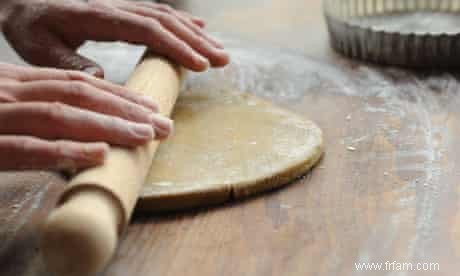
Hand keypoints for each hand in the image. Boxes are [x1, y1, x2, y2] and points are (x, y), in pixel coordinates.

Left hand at [0, 0, 228, 76]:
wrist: (20, 0)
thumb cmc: (28, 25)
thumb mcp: (39, 47)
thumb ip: (71, 62)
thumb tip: (104, 79)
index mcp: (99, 15)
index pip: (147, 29)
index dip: (176, 46)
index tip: (200, 65)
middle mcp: (116, 6)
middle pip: (165, 21)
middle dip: (197, 41)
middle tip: (223, 60)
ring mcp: (121, 6)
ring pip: (166, 16)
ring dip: (195, 34)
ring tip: (220, 53)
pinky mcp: (123, 10)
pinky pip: (158, 13)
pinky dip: (181, 22)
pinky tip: (198, 29)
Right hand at [0, 63, 172, 170]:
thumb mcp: (3, 103)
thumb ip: (37, 107)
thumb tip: (84, 125)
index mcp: (18, 81)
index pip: (77, 83)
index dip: (118, 95)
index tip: (151, 106)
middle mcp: (12, 92)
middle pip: (79, 95)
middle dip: (126, 110)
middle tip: (164, 125)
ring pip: (61, 116)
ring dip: (109, 126)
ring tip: (145, 136)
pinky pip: (28, 148)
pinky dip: (66, 151)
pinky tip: (99, 154)